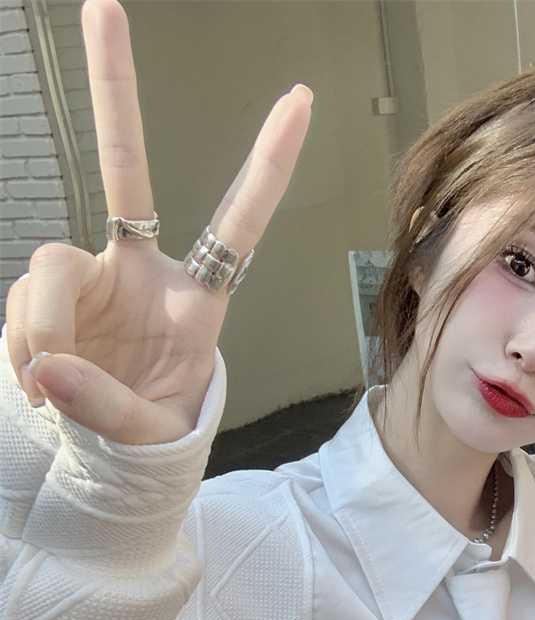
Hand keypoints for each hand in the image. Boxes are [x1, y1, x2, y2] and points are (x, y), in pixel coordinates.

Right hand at [3, 0, 311, 444]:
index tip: (299, 100)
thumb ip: (105, 407)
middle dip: (114, 91)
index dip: (266, 166)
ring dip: (41, 325)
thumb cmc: (150, 436)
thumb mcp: (147, 435)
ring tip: (49, 386)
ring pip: (49, 264)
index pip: (237, 224)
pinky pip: (22, 300)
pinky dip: (20, 341)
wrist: (109, 453)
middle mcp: (143, 271)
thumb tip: (48, 370)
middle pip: (124, 169)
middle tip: (105, 7)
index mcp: (197, 301)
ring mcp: (92, 275)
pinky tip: (36, 379)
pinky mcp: (49, 294)